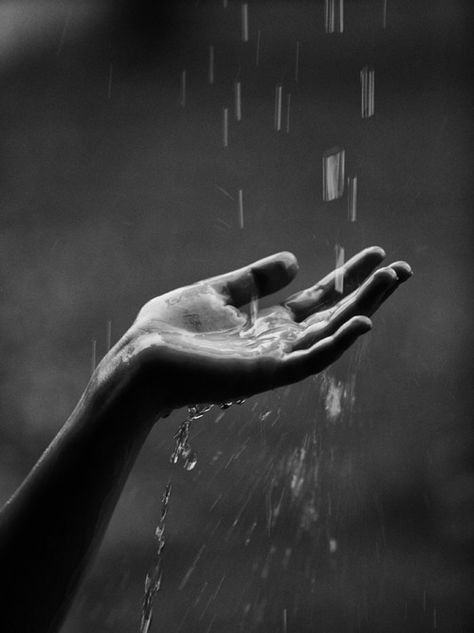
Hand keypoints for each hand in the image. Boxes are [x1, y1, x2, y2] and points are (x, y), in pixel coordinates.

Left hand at [129, 247, 411, 411]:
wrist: (140, 359)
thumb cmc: (171, 328)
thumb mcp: (219, 291)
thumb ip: (256, 279)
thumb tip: (295, 259)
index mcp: (267, 324)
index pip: (318, 299)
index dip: (347, 277)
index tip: (375, 254)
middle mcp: (278, 342)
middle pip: (333, 315)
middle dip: (368, 293)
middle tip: (401, 268)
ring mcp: (275, 360)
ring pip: (330, 334)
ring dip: (363, 309)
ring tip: (391, 281)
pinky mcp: (265, 375)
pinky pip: (309, 360)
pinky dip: (337, 344)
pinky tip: (362, 322)